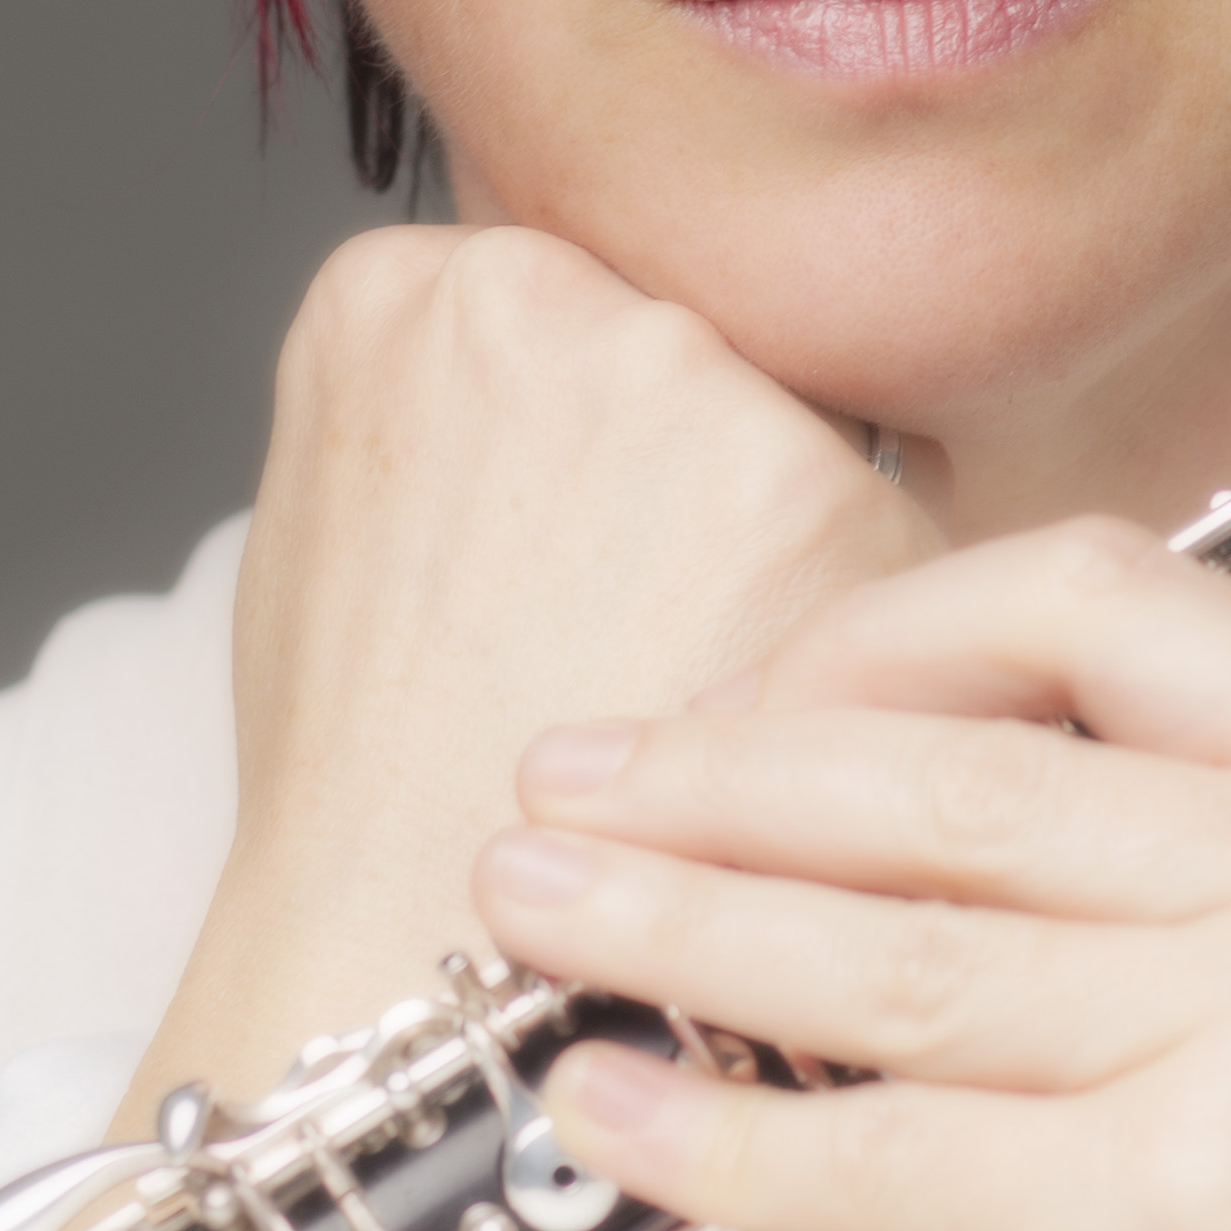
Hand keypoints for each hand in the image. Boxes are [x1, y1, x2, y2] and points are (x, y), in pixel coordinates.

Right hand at [212, 224, 930, 1030]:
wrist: (406, 943)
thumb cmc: (366, 761)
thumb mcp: (344, 519)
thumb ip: (458, 406)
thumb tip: (561, 394)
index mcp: (417, 287)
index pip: (567, 304)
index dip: (580, 440)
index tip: (558, 528)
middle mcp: (573, 303)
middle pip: (692, 353)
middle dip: (684, 474)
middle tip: (615, 621)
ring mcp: (712, 393)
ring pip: (799, 440)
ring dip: (783, 542)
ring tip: (666, 682)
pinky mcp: (842, 506)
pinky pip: (886, 541)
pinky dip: (852, 624)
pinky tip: (748, 714)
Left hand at [472, 521, 1230, 1230]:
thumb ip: (1140, 855)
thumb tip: (802, 764)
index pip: (1096, 602)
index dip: (876, 642)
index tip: (728, 708)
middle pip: (968, 773)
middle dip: (717, 776)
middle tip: (555, 793)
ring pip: (898, 948)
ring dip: (674, 923)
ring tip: (530, 914)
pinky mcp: (1192, 1215)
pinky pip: (880, 1148)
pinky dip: (710, 1132)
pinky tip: (601, 1115)